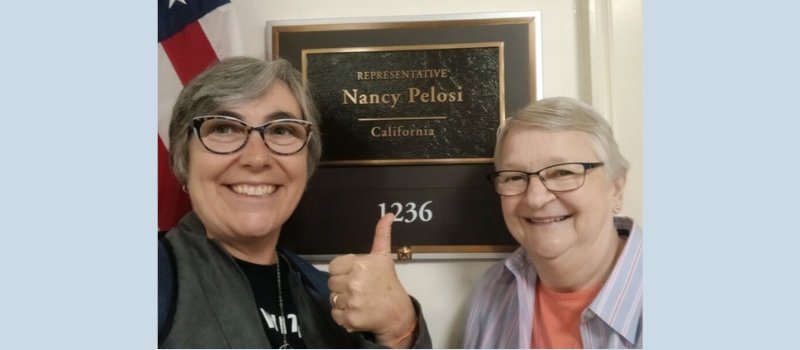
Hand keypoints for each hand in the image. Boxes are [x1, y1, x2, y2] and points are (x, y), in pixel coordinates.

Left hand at [328, 213, 416, 346]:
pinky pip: (334, 314)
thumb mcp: (384, 257)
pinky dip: (342, 315)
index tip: (355, 276)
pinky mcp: (349, 318)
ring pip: (332, 298)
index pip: (333, 266)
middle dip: (342, 286)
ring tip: (357, 300)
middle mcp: (354, 282)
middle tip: (358, 289)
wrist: (397, 314)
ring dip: (342, 301)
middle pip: (331, 283)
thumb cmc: (388, 284)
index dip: (342, 271)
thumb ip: (381, 234)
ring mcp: (351, 301)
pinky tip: (356, 311)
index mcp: (360, 264)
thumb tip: (388, 214)